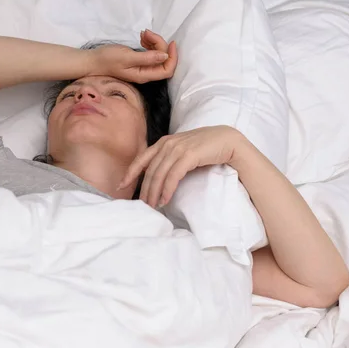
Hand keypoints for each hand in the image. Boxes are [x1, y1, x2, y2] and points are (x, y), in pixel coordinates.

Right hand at [88, 29, 177, 83]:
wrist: (94, 60)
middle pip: (164, 60)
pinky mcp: (139, 61)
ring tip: (143, 34)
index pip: (167, 70)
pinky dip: (149, 43)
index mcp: (144, 75)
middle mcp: (146, 73)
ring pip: (158, 54)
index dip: (173, 57)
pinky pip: (151, 52)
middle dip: (160, 45)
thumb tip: (165, 56)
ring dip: (154, 42)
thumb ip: (147, 58)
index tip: (171, 42)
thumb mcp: (128, 57)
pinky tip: (142, 37)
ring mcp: (143, 67)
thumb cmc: (108, 59)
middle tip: (147, 33)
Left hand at [118, 126, 243, 207]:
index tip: (121, 186)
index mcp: (164, 142)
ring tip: (153, 206)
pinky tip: (165, 199)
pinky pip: (173, 176)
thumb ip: (169, 158)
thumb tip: (158, 177)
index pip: (141, 159)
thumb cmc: (206, 147)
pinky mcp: (189, 155)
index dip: (130, 173)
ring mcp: (178, 148)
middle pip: (150, 171)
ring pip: (159, 175)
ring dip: (154, 193)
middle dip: (144, 190)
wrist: (227, 140)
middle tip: (143, 205)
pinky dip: (167, 189)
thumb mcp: (182, 151)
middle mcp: (168, 144)